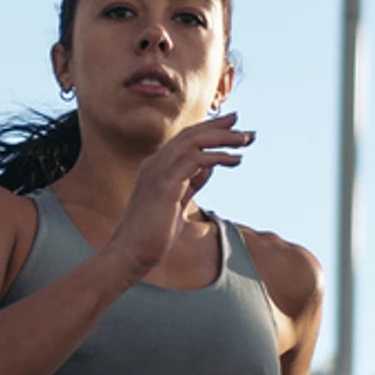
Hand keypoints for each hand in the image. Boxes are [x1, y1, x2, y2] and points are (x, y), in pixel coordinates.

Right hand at [103, 114, 250, 280]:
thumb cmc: (151, 235)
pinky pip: (196, 159)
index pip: (184, 140)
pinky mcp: (165, 183)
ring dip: (222, 138)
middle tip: (241, 122)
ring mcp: (158, 171)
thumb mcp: (176, 203)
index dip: (207, 130)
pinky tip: (235, 159)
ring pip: (194, 141)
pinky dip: (218, 156)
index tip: (230, 127)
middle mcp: (155, 164)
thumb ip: (190, 183)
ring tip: (245, 139)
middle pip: (190, 134)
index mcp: (156, 167)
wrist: (130, 253)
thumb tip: (208, 168)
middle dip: (217, 126)